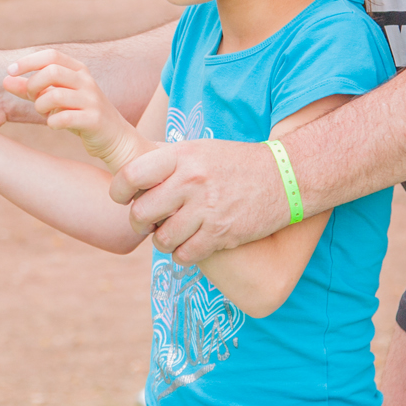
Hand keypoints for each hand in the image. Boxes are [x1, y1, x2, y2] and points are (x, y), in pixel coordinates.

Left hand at [4, 50, 145, 169]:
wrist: (114, 138)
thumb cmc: (79, 115)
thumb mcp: (56, 99)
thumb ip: (31, 89)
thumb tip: (5, 80)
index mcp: (78, 70)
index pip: (51, 55)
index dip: (28, 61)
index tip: (10, 71)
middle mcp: (86, 81)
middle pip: (52, 71)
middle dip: (33, 85)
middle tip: (31, 97)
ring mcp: (92, 100)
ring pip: (56, 95)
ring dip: (41, 106)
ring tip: (44, 113)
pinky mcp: (94, 120)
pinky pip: (64, 118)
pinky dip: (52, 123)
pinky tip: (55, 124)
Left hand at [109, 138, 289, 262]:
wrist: (286, 176)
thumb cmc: (237, 163)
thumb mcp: (200, 150)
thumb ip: (168, 161)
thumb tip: (131, 175)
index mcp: (182, 157)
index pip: (131, 175)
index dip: (118, 190)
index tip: (121, 197)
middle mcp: (191, 182)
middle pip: (141, 213)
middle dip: (139, 222)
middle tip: (147, 223)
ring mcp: (206, 209)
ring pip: (161, 239)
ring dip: (162, 241)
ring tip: (171, 234)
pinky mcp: (221, 234)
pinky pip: (184, 255)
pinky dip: (181, 255)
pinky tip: (189, 246)